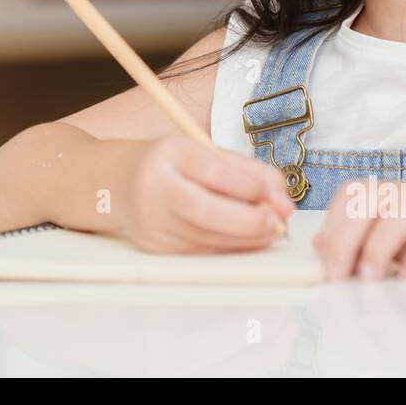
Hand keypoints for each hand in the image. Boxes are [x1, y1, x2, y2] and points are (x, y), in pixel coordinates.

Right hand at [116, 133, 295, 252]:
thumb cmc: (175, 164)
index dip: (247, 185)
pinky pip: (200, 251)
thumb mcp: (205, 153)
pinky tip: (248, 240)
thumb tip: (283, 199)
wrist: (121, 181)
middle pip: (205, 211)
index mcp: (169, 153)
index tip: (276, 194)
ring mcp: (151, 221)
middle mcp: (154, 187)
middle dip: (248, 220)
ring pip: (206, 238)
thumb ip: (247, 171)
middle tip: (278, 221)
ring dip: (246, 238)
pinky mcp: (155, 246)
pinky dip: (230, 248)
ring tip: (271, 230)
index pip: (211, 171)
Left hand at [313, 180, 405, 279]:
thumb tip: (319, 245)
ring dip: (375, 251)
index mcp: (398, 192)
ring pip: (395, 217)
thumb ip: (367, 237)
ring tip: (369, 279)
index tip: (325, 263)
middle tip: (336, 276)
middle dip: (343, 241)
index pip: (350, 196)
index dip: (332, 227)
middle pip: (365, 203)